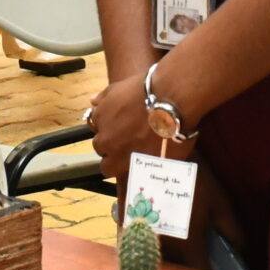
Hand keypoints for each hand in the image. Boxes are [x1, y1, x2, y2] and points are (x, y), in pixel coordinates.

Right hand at [84, 71, 188, 185]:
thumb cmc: (172, 132)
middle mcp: (106, 141)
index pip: (106, 168)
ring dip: (106, 123)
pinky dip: (104, 103)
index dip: (115, 163)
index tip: (125, 157)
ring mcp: (103, 117)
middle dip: (110, 143)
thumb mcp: (166, 160)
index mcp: (118, 160)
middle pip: (100, 146)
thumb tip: (150, 173)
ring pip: (97, 124)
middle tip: (126, 137)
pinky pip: (99, 103)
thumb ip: (152, 168)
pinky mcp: (105, 96)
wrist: (171, 98)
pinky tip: (115, 102)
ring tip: (122, 118)